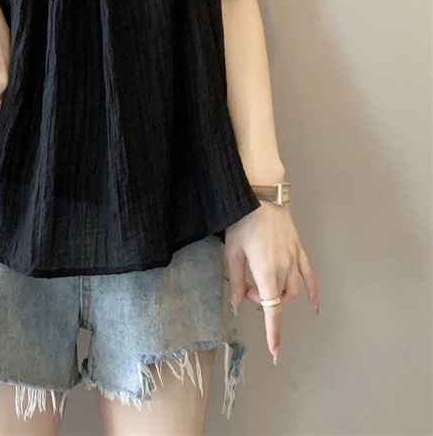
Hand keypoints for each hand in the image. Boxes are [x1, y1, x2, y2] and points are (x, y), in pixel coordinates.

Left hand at [225, 201, 319, 363]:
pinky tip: (313, 303)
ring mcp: (295, 259)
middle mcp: (284, 269)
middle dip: (261, 302)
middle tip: (245, 288)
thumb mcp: (232, 250)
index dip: (273, 332)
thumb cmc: (243, 220)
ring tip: (260, 286)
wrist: (262, 194)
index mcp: (266, 272)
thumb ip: (236, 279)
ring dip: (279, 296)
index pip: (271, 310)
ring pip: (292, 290)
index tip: (275, 351)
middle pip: (278, 299)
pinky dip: (312, 291)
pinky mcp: (299, 250)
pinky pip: (309, 275)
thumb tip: (238, 302)